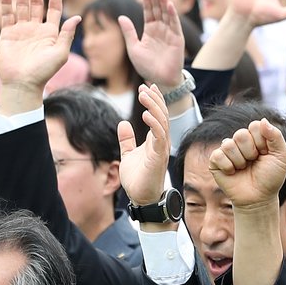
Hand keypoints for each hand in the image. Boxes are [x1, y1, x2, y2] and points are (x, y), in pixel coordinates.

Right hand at [0, 0, 79, 93]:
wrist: (22, 84)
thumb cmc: (43, 72)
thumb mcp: (60, 53)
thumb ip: (67, 35)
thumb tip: (77, 17)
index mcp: (50, 33)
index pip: (54, 9)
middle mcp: (36, 29)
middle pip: (37, 3)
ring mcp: (21, 30)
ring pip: (22, 6)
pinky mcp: (8, 34)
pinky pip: (7, 15)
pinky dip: (7, 3)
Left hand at [117, 83, 172, 206]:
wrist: (142, 198)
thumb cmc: (137, 179)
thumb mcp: (128, 155)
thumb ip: (127, 140)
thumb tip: (123, 123)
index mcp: (155, 140)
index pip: (158, 115)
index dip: (154, 100)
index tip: (146, 86)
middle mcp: (161, 142)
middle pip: (162, 114)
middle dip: (154, 99)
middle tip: (144, 87)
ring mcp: (162, 149)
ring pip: (162, 122)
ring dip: (154, 106)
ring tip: (144, 95)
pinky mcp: (159, 156)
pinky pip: (159, 136)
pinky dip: (154, 123)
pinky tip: (145, 114)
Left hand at [120, 0, 184, 90]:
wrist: (159, 80)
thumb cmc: (146, 67)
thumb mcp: (134, 48)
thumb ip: (129, 32)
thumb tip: (121, 16)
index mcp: (150, 30)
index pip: (148, 11)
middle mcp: (160, 29)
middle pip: (157, 8)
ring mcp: (170, 33)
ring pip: (166, 13)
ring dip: (163, 0)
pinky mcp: (177, 39)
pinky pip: (174, 24)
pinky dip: (172, 14)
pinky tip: (168, 3)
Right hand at [208, 118, 285, 210]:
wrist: (259, 198)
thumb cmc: (271, 178)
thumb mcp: (282, 156)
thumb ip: (276, 136)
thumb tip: (263, 120)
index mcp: (256, 136)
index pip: (255, 126)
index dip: (261, 142)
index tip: (265, 154)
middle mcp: (240, 141)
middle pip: (241, 134)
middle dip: (250, 152)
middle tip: (253, 162)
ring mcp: (227, 151)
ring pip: (228, 144)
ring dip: (240, 161)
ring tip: (244, 168)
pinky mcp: (216, 161)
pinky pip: (218, 155)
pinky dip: (228, 167)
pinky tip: (233, 172)